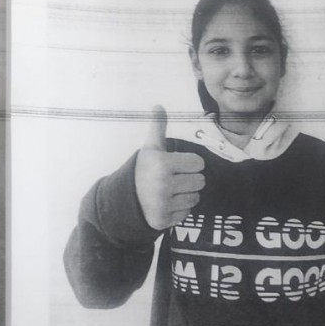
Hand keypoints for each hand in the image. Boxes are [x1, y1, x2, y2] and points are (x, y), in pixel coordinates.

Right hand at [134, 105, 205, 229]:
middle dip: (189, 179)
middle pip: (200, 181)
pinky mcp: (164, 220)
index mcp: (162, 163)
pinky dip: (179, 209)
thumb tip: (158, 105)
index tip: (175, 165)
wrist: (123, 198)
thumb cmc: (142, 169)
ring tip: (169, 191)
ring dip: (186, 194)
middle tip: (173, 179)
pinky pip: (187, 213)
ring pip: (195, 198)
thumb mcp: (150, 148)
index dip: (189, 163)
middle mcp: (163, 184)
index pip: (198, 163)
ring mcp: (163, 204)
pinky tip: (166, 204)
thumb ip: (158, 127)